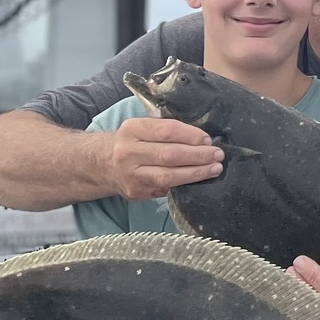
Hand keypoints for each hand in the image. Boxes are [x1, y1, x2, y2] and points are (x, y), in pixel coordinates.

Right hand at [107, 117, 222, 201]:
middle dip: (198, 156)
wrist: (101, 164)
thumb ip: (165, 129)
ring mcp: (131, 174)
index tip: (208, 140)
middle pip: (169, 154)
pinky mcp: (135, 192)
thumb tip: (201, 138)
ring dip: (195, 173)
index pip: (166, 130)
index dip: (190, 135)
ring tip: (214, 169)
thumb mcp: (141, 127)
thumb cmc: (131, 142)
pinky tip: (198, 180)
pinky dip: (183, 184)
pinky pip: (164, 189)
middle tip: (218, 155)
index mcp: (132, 129)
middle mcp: (128, 152)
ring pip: (168, 176)